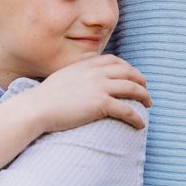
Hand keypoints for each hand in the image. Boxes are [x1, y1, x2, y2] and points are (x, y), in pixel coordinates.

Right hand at [27, 55, 149, 132]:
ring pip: (132, 89)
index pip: (114, 61)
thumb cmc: (44, 98)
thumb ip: (76, 76)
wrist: (37, 108)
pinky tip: (140, 124)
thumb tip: (80, 83)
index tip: (132, 76)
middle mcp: (96, 73)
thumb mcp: (62, 78)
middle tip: (145, 91)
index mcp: (86, 65)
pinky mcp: (101, 104)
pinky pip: (126, 110)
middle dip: (141, 81)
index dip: (127, 68)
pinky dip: (137, 117)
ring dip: (144, 97)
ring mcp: (99, 88)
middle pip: (128, 73)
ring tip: (148, 105)